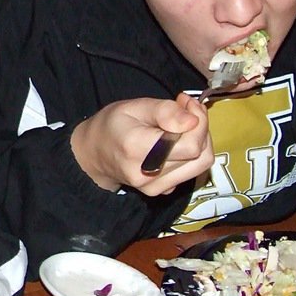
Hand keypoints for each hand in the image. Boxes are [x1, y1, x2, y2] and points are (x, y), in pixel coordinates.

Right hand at [71, 93, 212, 195]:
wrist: (94, 154)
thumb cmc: (112, 125)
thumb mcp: (133, 107)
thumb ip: (164, 111)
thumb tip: (193, 121)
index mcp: (138, 148)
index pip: (190, 144)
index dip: (198, 121)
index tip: (187, 103)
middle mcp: (148, 173)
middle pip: (199, 155)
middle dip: (201, 128)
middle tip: (186, 110)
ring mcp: (154, 187)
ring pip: (200, 164)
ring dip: (200, 141)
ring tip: (183, 125)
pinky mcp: (160, 191)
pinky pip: (190, 172)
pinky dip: (191, 154)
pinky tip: (176, 141)